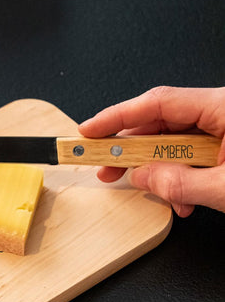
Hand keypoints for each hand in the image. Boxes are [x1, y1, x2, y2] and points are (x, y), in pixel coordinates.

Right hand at [78, 86, 224, 216]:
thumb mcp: (224, 188)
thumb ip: (181, 183)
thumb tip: (142, 177)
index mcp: (223, 106)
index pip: (158, 102)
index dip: (118, 116)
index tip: (90, 131)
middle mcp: (220, 111)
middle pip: (162, 122)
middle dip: (134, 150)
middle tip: (106, 167)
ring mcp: (223, 128)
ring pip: (175, 142)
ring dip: (160, 171)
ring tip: (154, 192)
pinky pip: (192, 155)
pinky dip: (181, 177)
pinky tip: (184, 198)